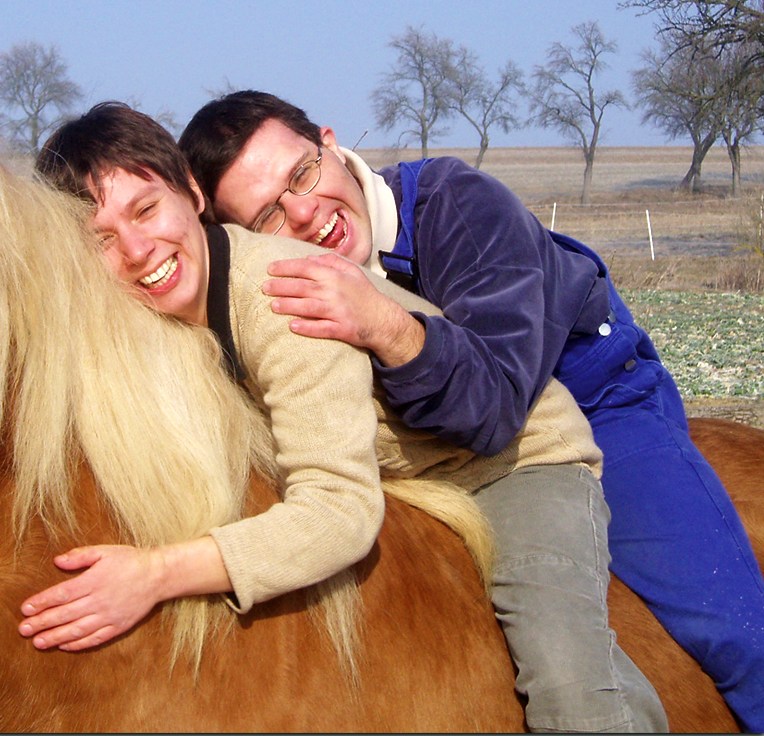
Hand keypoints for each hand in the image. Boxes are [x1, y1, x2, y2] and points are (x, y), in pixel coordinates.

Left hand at [18, 545, 163, 650]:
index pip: (62, 594)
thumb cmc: (130, 561)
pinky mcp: (118, 626)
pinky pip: (94, 638)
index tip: (26, 609)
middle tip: (23, 630)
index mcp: (94, 581)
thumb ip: (81, 555)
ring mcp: (109, 616)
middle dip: (42, 623)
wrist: (158, 575)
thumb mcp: (105, 551)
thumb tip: (57, 561)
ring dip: (55, 637)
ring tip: (38, 642)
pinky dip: (78, 644)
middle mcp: (99, 600)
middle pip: (65, 614)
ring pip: (77, 630)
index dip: (42, 602)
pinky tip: (64, 645)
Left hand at [264, 252, 424, 365]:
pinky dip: (307, 328)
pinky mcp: (341, 329)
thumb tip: (309, 258)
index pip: (306, 268)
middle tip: (264, 288)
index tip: (270, 269)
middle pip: (303, 287)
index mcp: (335, 276)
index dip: (286, 267)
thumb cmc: (364, 294)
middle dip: (281, 287)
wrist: (383, 319)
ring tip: (273, 306)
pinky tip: (293, 326)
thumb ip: (331, 261)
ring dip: (289, 306)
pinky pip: (321, 328)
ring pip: (308, 307)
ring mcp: (337, 312)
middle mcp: (334, 292)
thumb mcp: (352, 271)